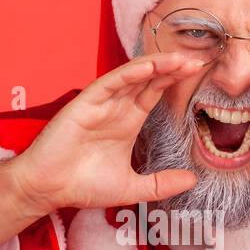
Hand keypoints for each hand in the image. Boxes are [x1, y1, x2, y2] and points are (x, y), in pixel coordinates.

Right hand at [0, 52, 205, 242]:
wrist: (49, 189)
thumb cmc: (83, 186)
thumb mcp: (132, 189)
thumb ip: (162, 184)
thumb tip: (193, 180)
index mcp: (128, 121)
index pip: (156, 93)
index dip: (175, 81)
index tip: (200, 74)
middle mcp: (116, 108)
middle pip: (149, 80)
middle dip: (173, 69)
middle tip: (199, 60)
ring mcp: (101, 103)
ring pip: (133, 76)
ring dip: (156, 66)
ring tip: (180, 59)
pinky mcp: (85, 103)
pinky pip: (110, 82)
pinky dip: (130, 73)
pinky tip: (149, 66)